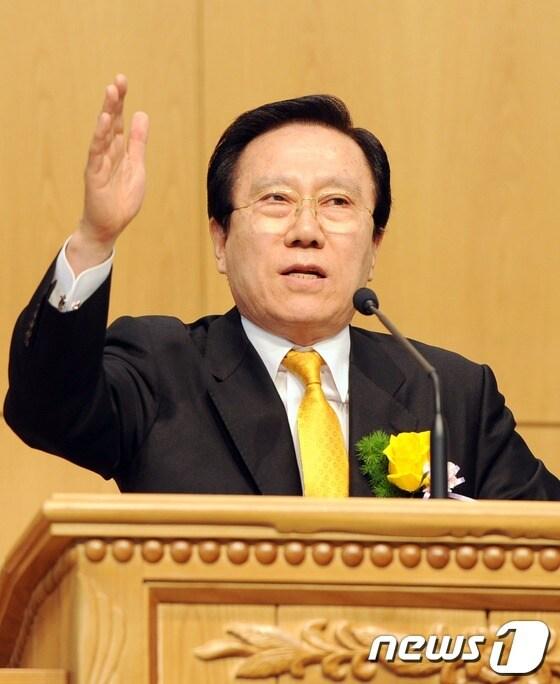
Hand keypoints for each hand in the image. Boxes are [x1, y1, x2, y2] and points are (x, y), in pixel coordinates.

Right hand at [68, 74, 148, 272]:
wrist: (110, 225)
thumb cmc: (122, 198)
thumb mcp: (137, 166)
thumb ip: (138, 143)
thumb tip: (142, 114)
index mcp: (119, 150)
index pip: (120, 121)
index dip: (121, 102)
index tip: (123, 81)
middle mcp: (107, 152)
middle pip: (111, 122)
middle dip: (114, 101)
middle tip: (118, 79)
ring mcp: (99, 162)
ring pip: (103, 132)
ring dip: (108, 112)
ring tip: (111, 92)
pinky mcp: (94, 174)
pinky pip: (97, 151)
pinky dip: (101, 135)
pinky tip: (106, 121)